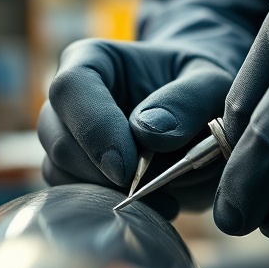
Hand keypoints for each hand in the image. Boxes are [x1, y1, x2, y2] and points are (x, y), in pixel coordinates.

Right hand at [39, 39, 231, 217]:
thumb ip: (187, 101)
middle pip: (58, 138)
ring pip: (60, 172)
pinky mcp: (74, 171)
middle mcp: (70, 98)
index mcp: (94, 61)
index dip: (94, 129)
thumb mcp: (210, 83)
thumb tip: (149, 133)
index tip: (127, 168)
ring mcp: (66, 136)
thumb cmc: (200, 89)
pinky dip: (113, 206)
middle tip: (152, 189)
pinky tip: (158, 204)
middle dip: (100, 173)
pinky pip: (76, 196)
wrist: (200, 116)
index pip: (72, 88)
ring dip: (108, 194)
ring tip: (164, 197)